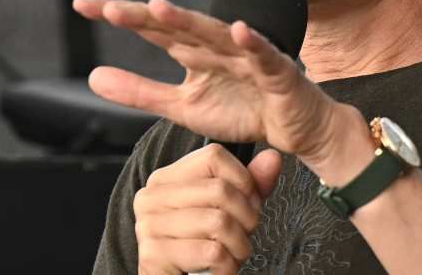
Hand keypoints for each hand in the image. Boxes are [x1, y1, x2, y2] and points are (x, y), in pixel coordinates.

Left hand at [73, 0, 339, 159]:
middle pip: (176, 26)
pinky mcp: (276, 70)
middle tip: (107, 10)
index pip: (150, 28)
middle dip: (143, 16)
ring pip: (214, 34)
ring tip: (159, 7)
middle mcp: (216, 46)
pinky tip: (239, 31)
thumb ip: (140, 92)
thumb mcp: (181, 107)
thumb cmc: (243, 110)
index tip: (80, 5)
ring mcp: (246, 54)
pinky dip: (253, 42)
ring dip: (189, 20)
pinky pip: (263, 54)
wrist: (295, 129)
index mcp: (192, 52)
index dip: (119, 15)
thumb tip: (92, 77)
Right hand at [134, 143, 281, 274]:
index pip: (214, 156)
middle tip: (242, 236)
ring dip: (238, 247)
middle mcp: (151, 197)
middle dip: (246, 219)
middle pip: (220, 190)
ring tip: (231, 255)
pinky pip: (212, 252)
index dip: (243, 181)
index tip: (248, 205)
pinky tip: (219, 270)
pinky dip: (227, 267)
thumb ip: (249, 186)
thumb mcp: (229, 213)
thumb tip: (272, 158)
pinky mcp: (154, 255)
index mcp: (166, 179)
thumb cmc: (201, 251)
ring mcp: (149, 225)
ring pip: (219, 222)